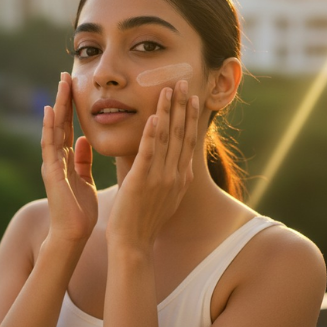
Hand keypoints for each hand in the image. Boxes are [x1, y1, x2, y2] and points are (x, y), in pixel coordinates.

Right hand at [41, 72, 97, 242]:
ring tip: (60, 84)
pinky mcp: (50, 173)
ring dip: (56, 106)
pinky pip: (49, 147)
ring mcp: (51, 164)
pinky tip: (49, 111)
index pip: (69, 126)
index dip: (72, 106)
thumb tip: (85, 140)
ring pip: (53, 129)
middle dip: (63, 99)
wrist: (73, 235)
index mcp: (67, 159)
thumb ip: (83, 159)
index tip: (76, 85)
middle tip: (66, 75)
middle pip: (59, 123)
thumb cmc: (81, 210)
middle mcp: (56, 158)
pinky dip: (48, 128)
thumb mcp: (85, 179)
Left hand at [106, 79, 200, 250]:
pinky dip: (152, 134)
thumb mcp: (164, 195)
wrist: (134, 244)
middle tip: (184, 82)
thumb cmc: (144, 221)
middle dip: (183, 106)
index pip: (188, 140)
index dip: (191, 117)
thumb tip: (172, 161)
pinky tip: (154, 116)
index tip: (192, 97)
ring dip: (169, 112)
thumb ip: (168, 175)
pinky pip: (149, 153)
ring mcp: (161, 178)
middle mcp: (175, 175)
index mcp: (180, 177)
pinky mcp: (143, 181)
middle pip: (182, 134)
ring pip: (167, 138)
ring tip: (169, 89)